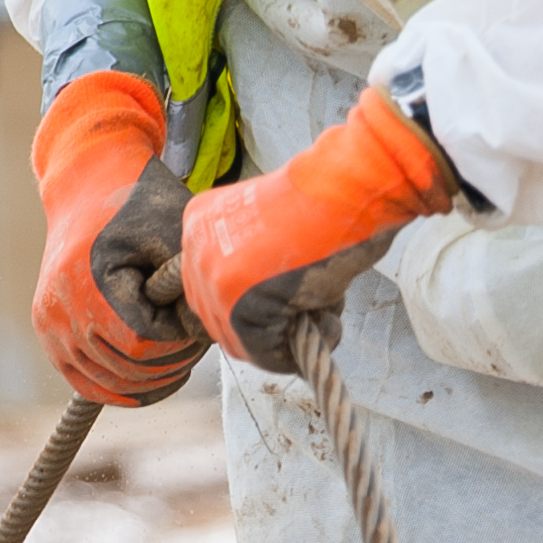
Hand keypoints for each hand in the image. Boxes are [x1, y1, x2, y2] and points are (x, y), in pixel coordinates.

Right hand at [29, 73, 208, 405]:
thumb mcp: (172, 229)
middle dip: (170, 363)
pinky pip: (84, 381)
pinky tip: (151, 379)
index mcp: (85, 283)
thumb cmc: (137, 201)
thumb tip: (204, 330)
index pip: (142, 344)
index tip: (197, 322)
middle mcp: (58, 310)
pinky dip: (119, 388)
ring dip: (150, 379)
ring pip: (107, 384)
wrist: (88, 184)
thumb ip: (187, 282)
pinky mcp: (48, 331)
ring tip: (179, 357)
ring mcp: (48, 324)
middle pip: (125, 370)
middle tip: (196, 342)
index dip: (178, 343)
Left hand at [178, 85, 461, 368]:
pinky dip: (296, 350)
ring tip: (320, 313)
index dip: (250, 306)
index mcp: (200, 221)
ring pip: (240, 340)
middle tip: (305, 315)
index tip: (280, 310)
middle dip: (265, 328)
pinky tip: (322, 319)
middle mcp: (196, 247)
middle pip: (218, 318)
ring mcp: (212, 275)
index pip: (209, 287)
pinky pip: (263, 351)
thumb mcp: (273, 225)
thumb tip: (263, 307)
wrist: (345, 191)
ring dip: (284, 340)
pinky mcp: (235, 304)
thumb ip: (254, 258)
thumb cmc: (327, 203)